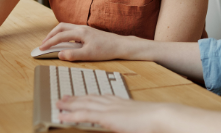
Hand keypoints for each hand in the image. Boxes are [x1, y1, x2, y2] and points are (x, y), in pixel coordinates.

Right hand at [39, 23, 127, 60]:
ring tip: (51, 42)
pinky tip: (65, 42)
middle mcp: (81, 28)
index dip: (49, 42)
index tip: (41, 48)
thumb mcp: (89, 55)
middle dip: (50, 35)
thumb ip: (73, 55)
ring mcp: (85, 29)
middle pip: (60, 27)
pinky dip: (64, 34)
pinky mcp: (88, 32)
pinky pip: (71, 30)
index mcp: (80, 32)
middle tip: (43, 44)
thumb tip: (60, 54)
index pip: (60, 36)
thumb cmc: (106, 50)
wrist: (120, 45)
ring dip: (56, 34)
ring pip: (66, 27)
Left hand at [57, 95, 171, 132]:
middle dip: (76, 98)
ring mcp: (109, 109)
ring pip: (84, 104)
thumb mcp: (140, 120)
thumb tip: (128, 123)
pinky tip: (62, 116)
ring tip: (59, 104)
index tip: (81, 96)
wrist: (161, 117)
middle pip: (90, 98)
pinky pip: (84, 115)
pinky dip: (71, 115)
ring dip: (69, 104)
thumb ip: (131, 121)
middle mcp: (113, 103)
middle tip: (64, 97)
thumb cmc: (156, 121)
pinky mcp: (107, 117)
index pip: (101, 97)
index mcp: (122, 103)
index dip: (89, 97)